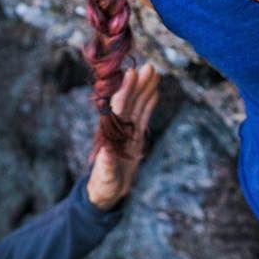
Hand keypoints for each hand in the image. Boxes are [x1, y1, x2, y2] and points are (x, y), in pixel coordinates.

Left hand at [86, 62, 159, 210]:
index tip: (130, 74)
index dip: (124, 91)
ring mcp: (128, 130)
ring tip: (154, 71)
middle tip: (149, 67)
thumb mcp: (104, 178)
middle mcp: (119, 128)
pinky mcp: (136, 136)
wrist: (107, 191)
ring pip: (138, 105)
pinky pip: (144, 115)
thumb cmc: (103, 185)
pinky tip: (155, 90)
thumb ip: (106, 166)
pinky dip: (149, 102)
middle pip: (130, 102)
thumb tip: (107, 153)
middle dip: (138, 84)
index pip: (118, 109)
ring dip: (145, 89)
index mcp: (110, 134)